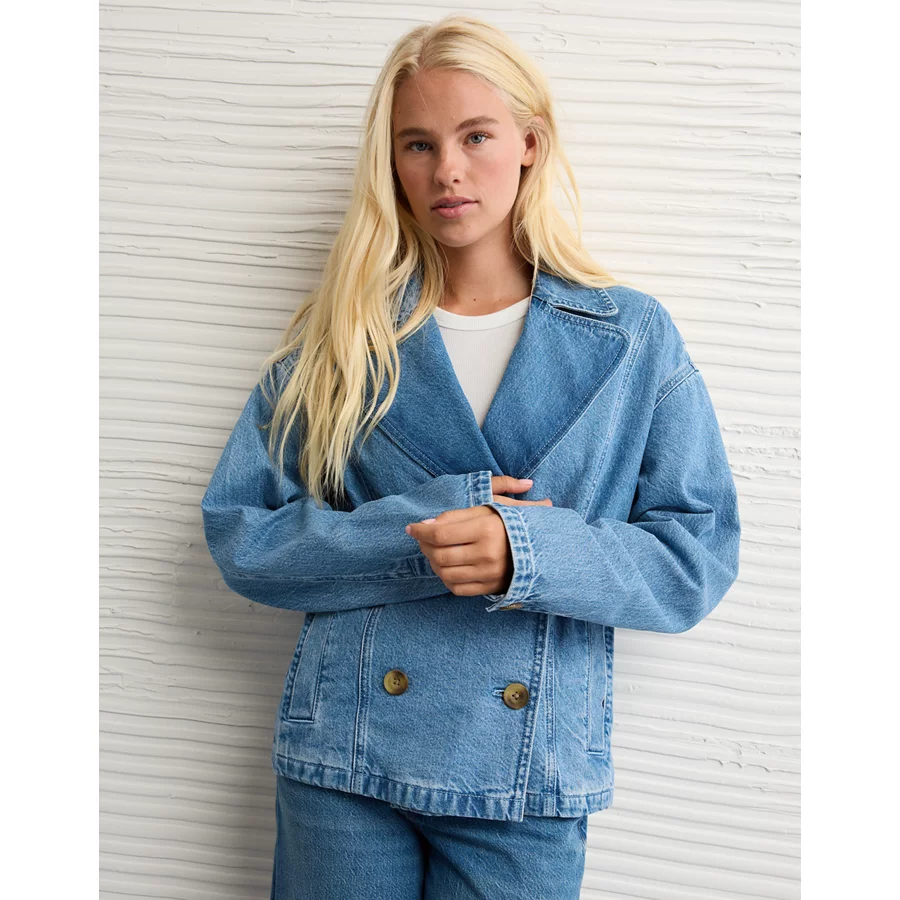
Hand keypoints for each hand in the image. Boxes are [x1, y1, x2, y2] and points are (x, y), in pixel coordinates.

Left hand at [405, 475, 551, 596]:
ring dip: (432, 562)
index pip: (440, 533)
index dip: (420, 531)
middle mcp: (487, 553)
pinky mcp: (490, 587)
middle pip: (440, 555)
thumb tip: (425, 525)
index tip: (411, 528)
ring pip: (445, 573)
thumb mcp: (486, 510)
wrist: (539, 547)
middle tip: (422, 539)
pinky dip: (445, 578)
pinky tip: (446, 566)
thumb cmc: (508, 523)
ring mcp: (489, 573)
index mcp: (486, 528)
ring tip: (433, 552)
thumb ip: (454, 516)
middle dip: (424, 547)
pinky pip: (457, 588)